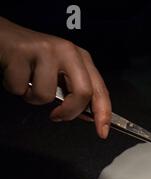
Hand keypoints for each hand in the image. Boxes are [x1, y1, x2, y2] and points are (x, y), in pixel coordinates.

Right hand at [0, 17, 110, 138]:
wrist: (3, 36)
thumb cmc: (32, 57)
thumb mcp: (60, 73)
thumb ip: (75, 92)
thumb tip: (88, 115)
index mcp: (81, 59)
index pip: (100, 90)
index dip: (103, 114)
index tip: (103, 132)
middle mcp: (68, 52)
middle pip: (83, 93)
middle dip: (69, 112)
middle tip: (57, 116)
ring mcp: (46, 50)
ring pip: (46, 95)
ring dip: (32, 97)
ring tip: (27, 82)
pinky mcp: (22, 52)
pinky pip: (20, 88)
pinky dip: (15, 88)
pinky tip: (15, 74)